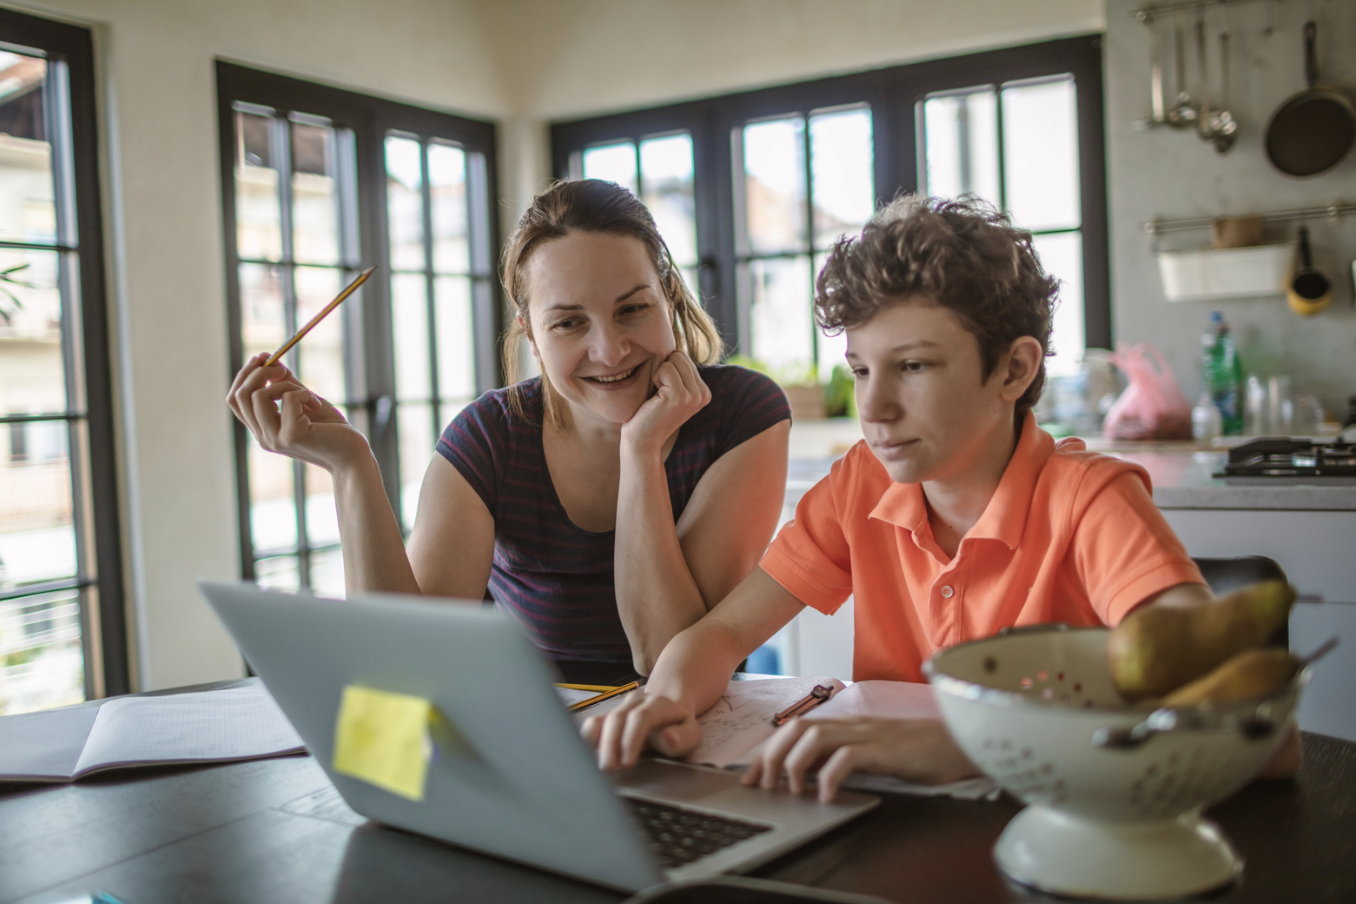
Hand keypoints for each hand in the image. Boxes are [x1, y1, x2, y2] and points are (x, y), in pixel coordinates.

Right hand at [226, 352, 369, 471]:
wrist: (353, 456)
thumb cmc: (332, 430)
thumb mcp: (305, 401)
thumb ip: (287, 384)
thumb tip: (272, 360)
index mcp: (262, 430)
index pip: (235, 400)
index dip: (244, 375)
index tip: (263, 358)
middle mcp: (263, 437)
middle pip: (239, 396)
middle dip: (259, 372)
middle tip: (282, 368)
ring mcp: (275, 439)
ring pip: (259, 395)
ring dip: (285, 385)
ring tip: (307, 395)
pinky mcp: (291, 436)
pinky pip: (288, 399)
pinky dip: (304, 394)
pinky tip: (317, 406)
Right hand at [580, 690, 702, 770]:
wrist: (670, 714)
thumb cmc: (680, 729)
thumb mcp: (692, 735)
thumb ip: (683, 738)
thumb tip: (667, 739)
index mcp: (659, 704)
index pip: (641, 717)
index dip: (631, 739)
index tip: (627, 763)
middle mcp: (636, 702)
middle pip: (617, 717)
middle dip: (610, 745)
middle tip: (608, 769)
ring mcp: (620, 708)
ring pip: (601, 720)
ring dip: (597, 744)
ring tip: (597, 766)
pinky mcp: (609, 718)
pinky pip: (593, 724)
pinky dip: (587, 740)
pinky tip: (587, 756)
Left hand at [620, 351, 710, 456]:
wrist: (642, 440)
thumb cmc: (649, 412)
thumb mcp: (669, 389)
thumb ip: (678, 370)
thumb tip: (674, 340)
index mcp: (704, 392)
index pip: (683, 357)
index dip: (666, 370)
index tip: (663, 392)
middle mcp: (704, 394)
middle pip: (680, 355)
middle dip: (663, 369)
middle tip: (658, 394)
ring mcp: (694, 396)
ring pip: (674, 359)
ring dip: (658, 375)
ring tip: (657, 397)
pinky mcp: (680, 396)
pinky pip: (665, 368)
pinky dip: (654, 379)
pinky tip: (654, 399)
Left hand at [741, 717, 979, 802]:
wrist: (962, 743)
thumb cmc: (922, 752)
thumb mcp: (876, 752)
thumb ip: (846, 756)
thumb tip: (812, 776)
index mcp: (848, 725)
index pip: (796, 728)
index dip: (768, 751)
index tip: (751, 777)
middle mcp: (853, 724)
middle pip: (797, 728)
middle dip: (771, 756)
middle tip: (763, 786)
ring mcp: (868, 734)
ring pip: (815, 735)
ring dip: (795, 763)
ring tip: (791, 792)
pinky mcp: (885, 748)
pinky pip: (848, 756)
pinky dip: (830, 776)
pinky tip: (827, 796)